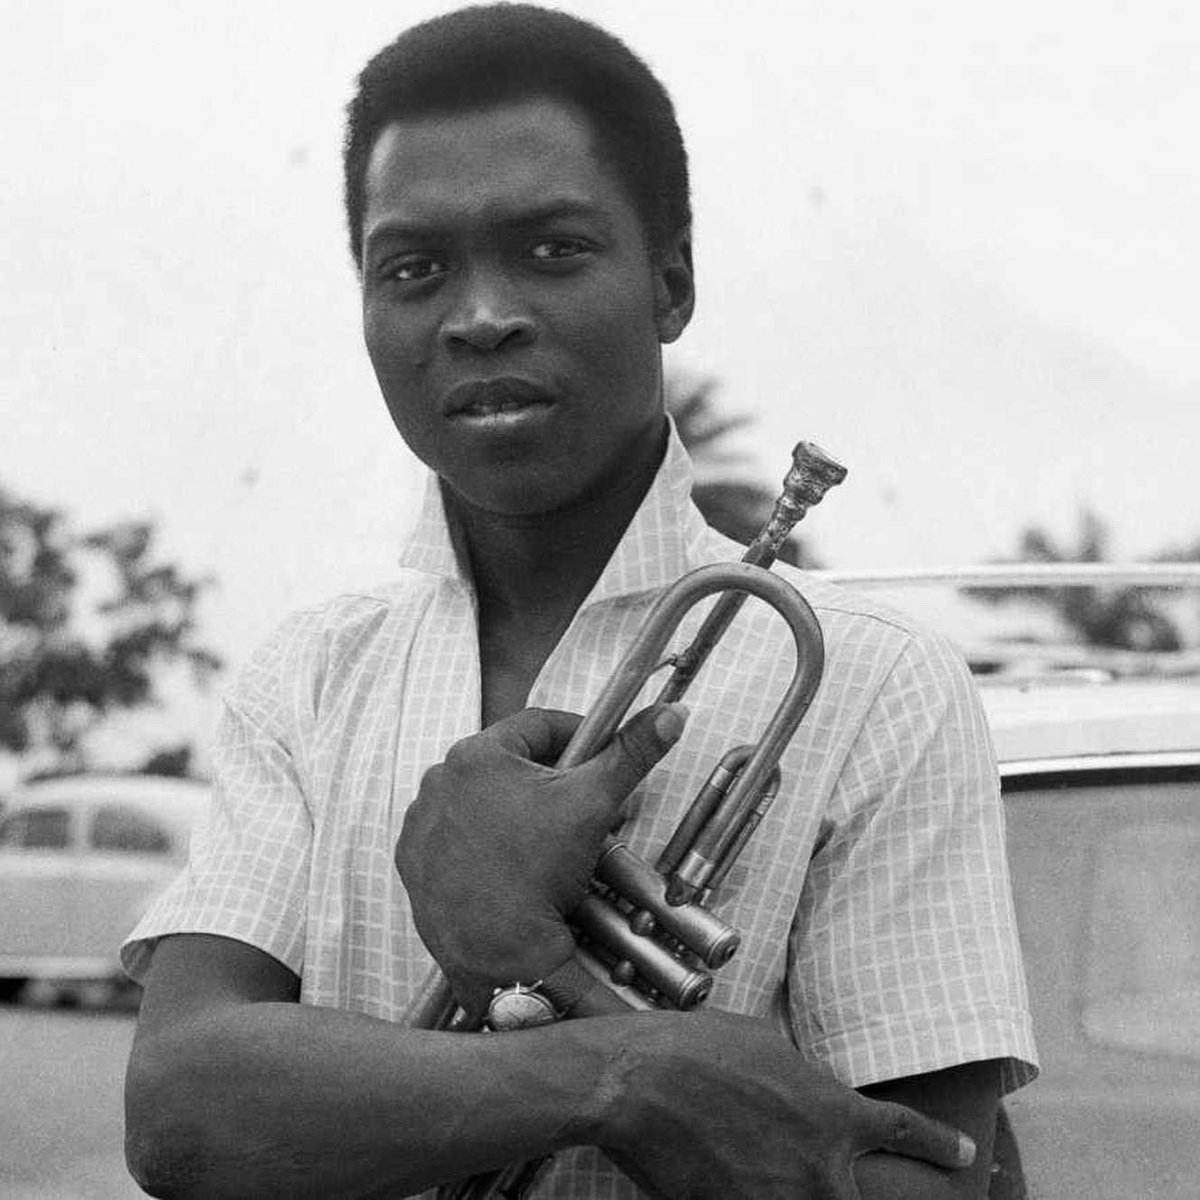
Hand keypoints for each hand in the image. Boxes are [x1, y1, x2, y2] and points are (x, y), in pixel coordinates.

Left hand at [396, 704, 686, 1011]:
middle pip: (510, 764)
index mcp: (476, 755)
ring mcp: (422, 825)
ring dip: (517, 811)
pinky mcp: (415, 864)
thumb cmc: (537, 876)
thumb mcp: (595, 803)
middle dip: (551, 779)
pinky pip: (458, 838)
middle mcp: (439, 783)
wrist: (500, 957)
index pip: (538, 725)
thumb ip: (631, 752)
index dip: (579, 735)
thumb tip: (668, 717)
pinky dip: (486, 844)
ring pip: (483, 801)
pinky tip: (515, 864)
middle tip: (583, 804)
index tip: (599, 752)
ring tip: (551, 840)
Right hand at [601, 1011, 975, 1198]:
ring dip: (803, 1196)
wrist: (636, 1083)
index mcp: (833, 1114)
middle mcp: (819, 1170)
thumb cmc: (696, 1048)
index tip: (964, 1153)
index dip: (941, 1145)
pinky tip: (736, 1183)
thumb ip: (800, 1079)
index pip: (906, 1133)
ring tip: (768, 1167)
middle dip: (867, 1195)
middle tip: (837, 1175)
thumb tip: (806, 1094)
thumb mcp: (764, 1044)